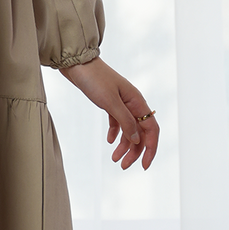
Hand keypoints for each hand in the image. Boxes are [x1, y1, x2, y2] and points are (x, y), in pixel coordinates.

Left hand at [58, 56, 158, 170]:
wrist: (77, 63)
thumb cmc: (94, 79)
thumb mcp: (110, 102)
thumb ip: (125, 122)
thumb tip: (137, 140)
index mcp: (137, 102)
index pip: (151, 130)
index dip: (151, 149)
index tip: (144, 165)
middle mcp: (133, 103)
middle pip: (140, 132)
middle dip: (134, 151)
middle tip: (123, 166)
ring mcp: (122, 103)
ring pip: (128, 129)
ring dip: (124, 145)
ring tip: (114, 159)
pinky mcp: (110, 102)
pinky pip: (118, 122)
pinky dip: (115, 133)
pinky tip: (109, 141)